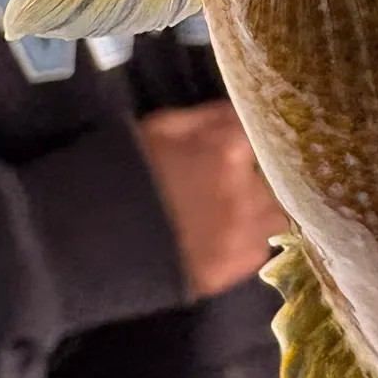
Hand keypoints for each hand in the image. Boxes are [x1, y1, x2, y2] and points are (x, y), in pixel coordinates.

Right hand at [135, 100, 288, 297]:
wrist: (95, 241)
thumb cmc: (126, 172)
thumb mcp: (163, 127)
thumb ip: (212, 117)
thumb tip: (243, 111)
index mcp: (228, 149)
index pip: (268, 135)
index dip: (264, 139)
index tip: (262, 140)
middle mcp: (248, 191)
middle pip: (282, 177)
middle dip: (267, 175)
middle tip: (245, 177)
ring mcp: (247, 232)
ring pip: (277, 213)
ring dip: (262, 208)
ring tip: (234, 208)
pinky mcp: (240, 265)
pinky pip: (259, 246)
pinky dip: (247, 238)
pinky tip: (221, 235)